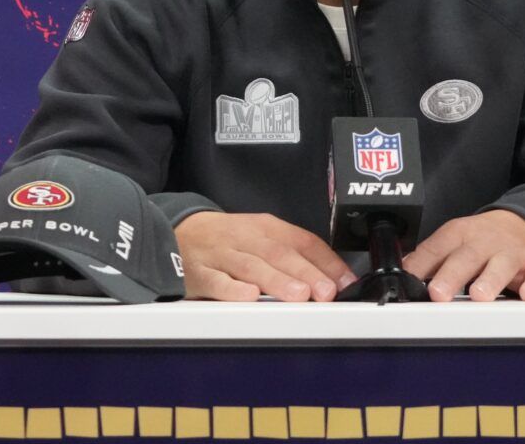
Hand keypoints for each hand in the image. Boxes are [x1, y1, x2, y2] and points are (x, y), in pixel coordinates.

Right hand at [175, 211, 357, 301]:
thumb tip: (335, 280)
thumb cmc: (229, 239)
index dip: (325, 261)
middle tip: (325, 291)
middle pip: (278, 253)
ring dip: (276, 281)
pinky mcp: (200, 273)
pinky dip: (232, 289)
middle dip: (305, 272)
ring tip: (299, 295)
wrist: (180, 231)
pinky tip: (248, 296)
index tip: (345, 283)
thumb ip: (295, 256)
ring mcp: (222, 255)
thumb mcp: (262, 237)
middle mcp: (246, 238)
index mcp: (266, 228)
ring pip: (251, 266)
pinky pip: (216, 281)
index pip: (302, 241)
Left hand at [402, 209, 524, 301]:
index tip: (408, 283)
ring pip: (501, 266)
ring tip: (479, 295)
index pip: (436, 248)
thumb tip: (403, 273)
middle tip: (438, 294)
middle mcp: (485, 242)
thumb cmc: (485, 240)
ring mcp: (512, 254)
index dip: (421, 265)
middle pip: (466, 257)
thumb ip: (431, 258)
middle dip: (451, 275)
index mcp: (459, 235)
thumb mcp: (455, 240)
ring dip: (489, 280)